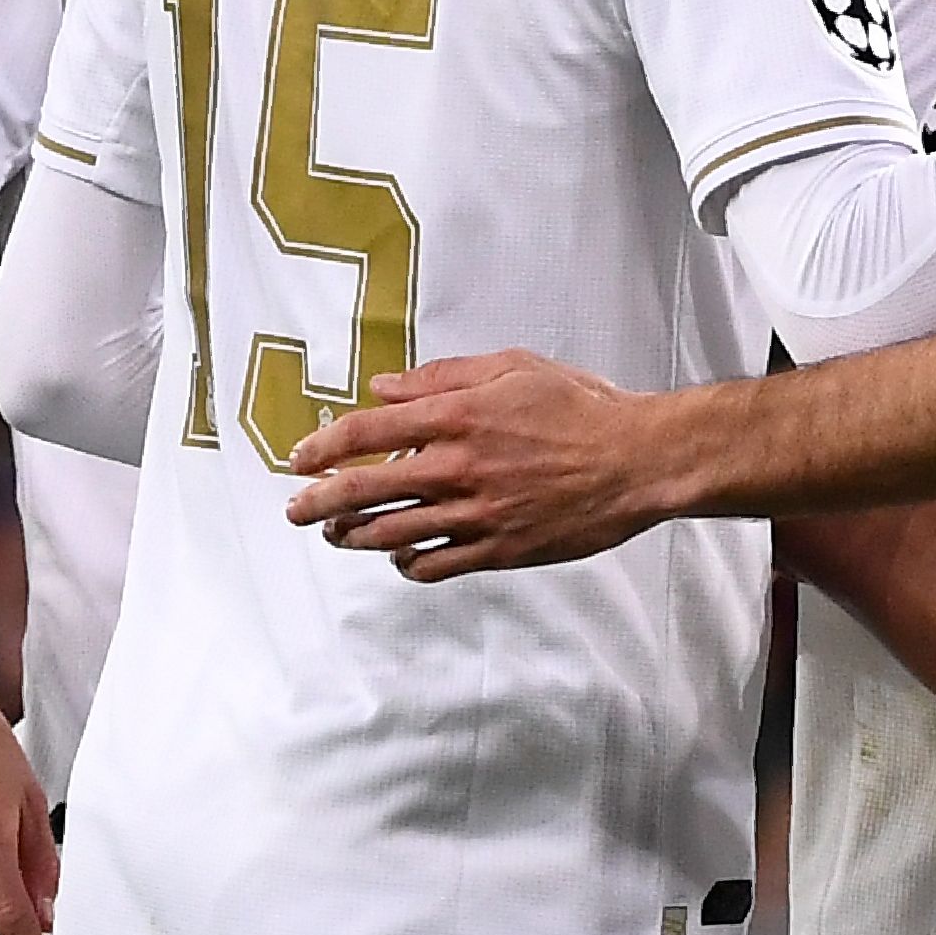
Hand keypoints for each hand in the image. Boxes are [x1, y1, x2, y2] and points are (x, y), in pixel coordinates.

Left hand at [284, 353, 680, 576]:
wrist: (639, 461)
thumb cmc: (583, 409)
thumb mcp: (514, 369)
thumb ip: (442, 377)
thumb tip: (384, 388)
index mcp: (458, 417)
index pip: (365, 432)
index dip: (321, 447)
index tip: (299, 458)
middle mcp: (458, 468)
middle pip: (361, 490)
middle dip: (316, 502)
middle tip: (296, 509)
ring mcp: (476, 514)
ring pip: (389, 533)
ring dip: (351, 536)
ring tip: (336, 535)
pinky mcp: (499, 549)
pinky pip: (433, 565)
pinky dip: (405, 563)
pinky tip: (399, 555)